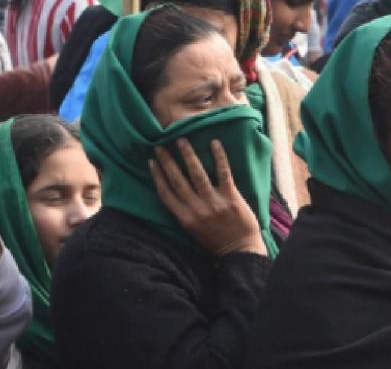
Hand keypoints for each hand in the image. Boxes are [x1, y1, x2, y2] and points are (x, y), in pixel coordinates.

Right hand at [150, 139, 265, 255]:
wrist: (239, 250)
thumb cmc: (214, 240)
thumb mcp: (191, 231)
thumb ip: (183, 212)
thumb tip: (171, 191)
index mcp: (184, 218)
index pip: (166, 193)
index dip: (157, 176)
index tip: (151, 161)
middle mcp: (196, 209)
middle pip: (177, 180)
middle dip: (167, 161)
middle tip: (161, 145)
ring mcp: (214, 202)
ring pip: (197, 174)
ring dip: (188, 155)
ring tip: (182, 139)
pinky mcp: (231, 197)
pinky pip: (223, 173)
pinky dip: (219, 157)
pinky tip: (214, 142)